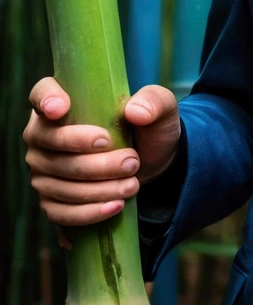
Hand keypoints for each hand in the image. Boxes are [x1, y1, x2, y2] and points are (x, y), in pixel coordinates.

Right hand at [23, 76, 180, 228]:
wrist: (149, 164)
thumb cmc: (147, 127)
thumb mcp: (161, 108)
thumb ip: (154, 101)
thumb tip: (136, 112)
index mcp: (63, 101)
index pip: (41, 93)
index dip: (46, 99)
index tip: (62, 109)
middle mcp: (43, 135)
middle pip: (53, 144)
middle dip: (93, 158)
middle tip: (131, 160)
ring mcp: (42, 170)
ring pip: (61, 182)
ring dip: (98, 187)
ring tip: (132, 184)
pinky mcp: (50, 200)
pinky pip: (61, 211)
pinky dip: (89, 211)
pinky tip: (115, 206)